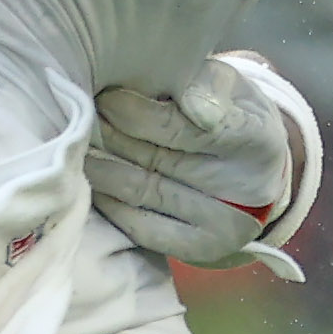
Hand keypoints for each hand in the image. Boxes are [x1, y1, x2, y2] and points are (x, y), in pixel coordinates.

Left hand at [89, 51, 321, 280]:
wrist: (255, 172)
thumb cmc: (231, 115)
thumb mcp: (228, 86)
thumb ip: (204, 84)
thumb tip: (185, 98)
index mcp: (257, 138)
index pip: (187, 127)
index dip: (139, 112)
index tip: (106, 95)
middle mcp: (245, 188)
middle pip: (157, 158)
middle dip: (111, 132)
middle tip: (80, 112)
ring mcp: (222, 225)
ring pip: (142, 190)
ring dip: (101, 165)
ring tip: (75, 142)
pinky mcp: (198, 250)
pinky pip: (140, 226)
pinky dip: (108, 201)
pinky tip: (89, 178)